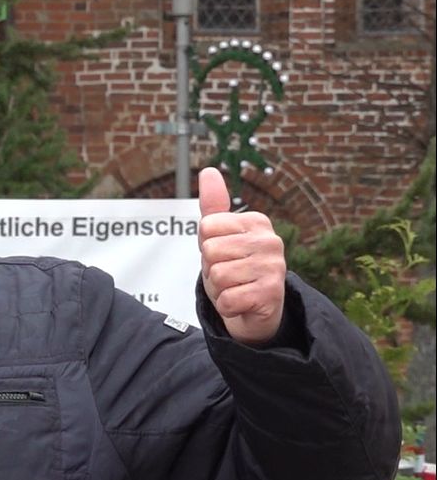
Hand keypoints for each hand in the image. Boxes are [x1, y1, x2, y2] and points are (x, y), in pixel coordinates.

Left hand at [197, 167, 284, 344]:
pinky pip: (227, 299)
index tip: (223, 254)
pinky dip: (227, 306)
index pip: (206, 226)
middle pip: (210, 250)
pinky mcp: (271, 294)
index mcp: (257, 222)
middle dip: (211, 268)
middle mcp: (271, 240)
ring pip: (217, 275)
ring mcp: (274, 267)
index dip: (206, 245)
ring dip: (219, 288)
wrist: (253, 308)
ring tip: (235, 287)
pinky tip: (241, 302)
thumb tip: (209, 171)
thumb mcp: (218, 236)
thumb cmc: (233, 267)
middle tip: (229, 273)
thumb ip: (213, 206)